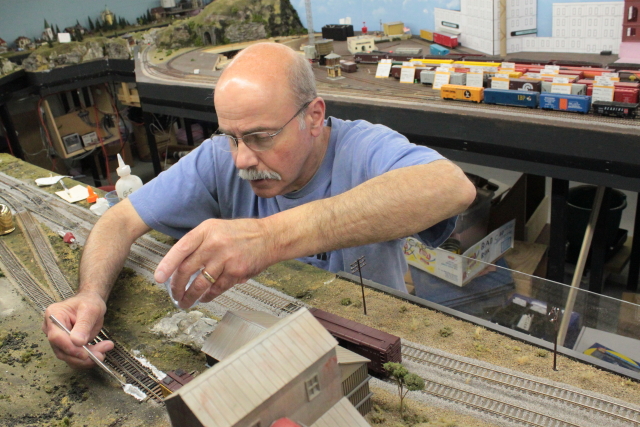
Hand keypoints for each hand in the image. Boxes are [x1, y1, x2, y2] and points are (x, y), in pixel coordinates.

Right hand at [42, 292, 112, 368]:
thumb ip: (84, 324)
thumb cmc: (89, 302)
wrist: (91, 303)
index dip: (69, 347)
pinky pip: (74, 357)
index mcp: (53, 315)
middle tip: (101, 355)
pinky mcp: (66, 346)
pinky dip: (87, 359)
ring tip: (104, 351)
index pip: (56, 337)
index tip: (85, 353)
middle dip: (82, 356)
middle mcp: (51, 329)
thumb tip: (78, 342)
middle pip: (62, 350)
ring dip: (87, 359)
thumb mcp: (90, 309)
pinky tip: (100, 352)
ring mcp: (58, 339)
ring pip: (69, 356)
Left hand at [154, 218, 275, 308]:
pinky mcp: (236, 272)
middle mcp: (214, 243)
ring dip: (190, 296)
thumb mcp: (217, 228)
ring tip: (184, 302)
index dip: (167, 264)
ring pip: (200, 283)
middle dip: (176, 286)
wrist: (270, 237)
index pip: (181, 248)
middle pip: (187, 269)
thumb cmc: (243, 233)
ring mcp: (225, 258)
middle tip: (173, 294)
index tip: (158, 278)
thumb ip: (199, 242)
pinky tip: (204, 298)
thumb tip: (180, 265)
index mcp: (206, 230)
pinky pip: (216, 289)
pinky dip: (208, 296)